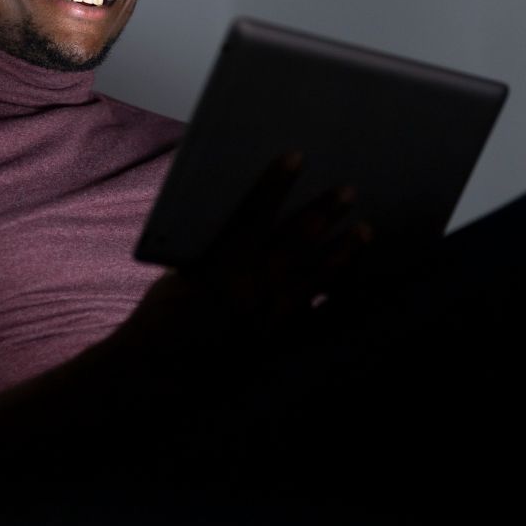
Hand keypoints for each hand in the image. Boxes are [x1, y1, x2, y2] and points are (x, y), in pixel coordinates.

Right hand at [118, 151, 372, 363]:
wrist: (160, 367)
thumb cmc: (164, 312)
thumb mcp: (182, 271)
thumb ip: (217, 248)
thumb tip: (250, 219)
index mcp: (221, 267)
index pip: (253, 214)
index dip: (274, 184)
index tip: (295, 157)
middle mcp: (251, 290)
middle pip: (296, 243)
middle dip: (324, 214)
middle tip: (348, 190)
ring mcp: (269, 318)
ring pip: (315, 278)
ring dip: (342, 252)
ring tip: (364, 230)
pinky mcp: (278, 340)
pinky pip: (319, 318)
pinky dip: (338, 299)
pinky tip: (355, 282)